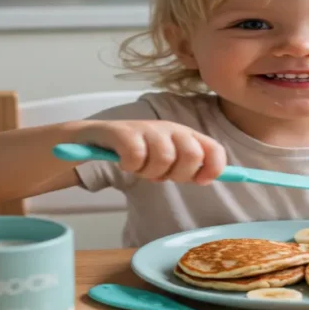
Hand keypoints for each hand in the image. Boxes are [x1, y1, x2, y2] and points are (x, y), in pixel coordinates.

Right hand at [75, 120, 226, 183]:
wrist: (94, 140)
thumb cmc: (136, 152)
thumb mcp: (167, 162)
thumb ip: (189, 168)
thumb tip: (208, 177)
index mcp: (185, 136)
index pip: (213, 148)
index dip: (213, 168)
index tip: (200, 181)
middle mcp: (170, 128)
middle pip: (192, 155)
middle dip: (178, 174)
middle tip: (160, 176)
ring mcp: (147, 128)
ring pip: (164, 157)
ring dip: (150, 172)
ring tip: (140, 169)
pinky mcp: (123, 131)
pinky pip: (136, 155)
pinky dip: (131, 166)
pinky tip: (124, 162)